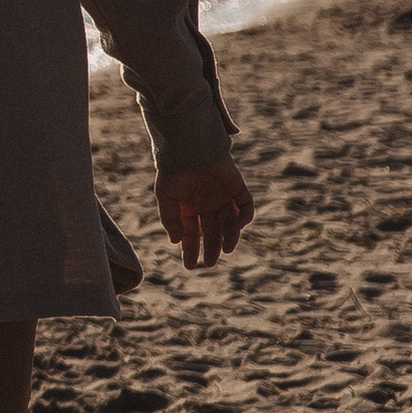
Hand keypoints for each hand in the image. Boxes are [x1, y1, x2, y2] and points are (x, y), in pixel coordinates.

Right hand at [157, 150, 252, 269]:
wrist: (189, 146)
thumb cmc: (173, 170)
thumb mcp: (166, 197)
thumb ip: (170, 219)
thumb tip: (175, 241)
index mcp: (189, 208)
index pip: (191, 235)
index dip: (190, 250)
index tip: (189, 266)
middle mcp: (207, 205)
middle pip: (212, 233)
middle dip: (211, 248)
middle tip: (209, 263)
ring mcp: (223, 197)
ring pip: (230, 223)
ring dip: (229, 237)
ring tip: (225, 249)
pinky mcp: (237, 188)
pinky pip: (245, 206)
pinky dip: (244, 218)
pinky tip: (237, 226)